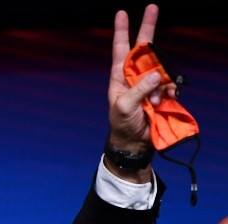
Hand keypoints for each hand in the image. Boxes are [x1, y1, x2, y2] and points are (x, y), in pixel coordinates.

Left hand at [106, 4, 174, 180]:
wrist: (135, 141)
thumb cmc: (122, 123)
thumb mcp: (124, 106)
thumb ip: (138, 89)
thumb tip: (155, 74)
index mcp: (120, 76)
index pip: (121, 49)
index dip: (122, 31)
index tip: (122, 13)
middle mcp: (135, 75)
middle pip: (145, 48)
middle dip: (148, 28)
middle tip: (152, 7)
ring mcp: (150, 82)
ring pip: (161, 69)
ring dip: (159, 84)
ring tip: (152, 101)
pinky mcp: (163, 92)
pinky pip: (171, 84)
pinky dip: (170, 91)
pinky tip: (164, 100)